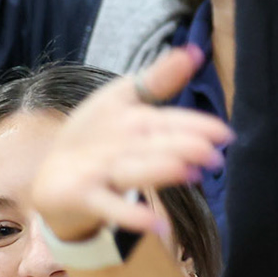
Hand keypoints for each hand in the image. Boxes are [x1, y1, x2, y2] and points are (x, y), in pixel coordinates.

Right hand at [29, 45, 232, 240]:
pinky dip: (130, 215)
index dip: (192, 125)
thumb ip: (159, 79)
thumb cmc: (97, 137)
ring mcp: (98, 170)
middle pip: (150, 144)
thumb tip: (196, 50)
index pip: (164, 120)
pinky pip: (110, 207)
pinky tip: (157, 226)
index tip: (224, 134)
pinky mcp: (84, 195)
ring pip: (130, 171)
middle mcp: (115, 142)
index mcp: (129, 117)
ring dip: (155, 170)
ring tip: (186, 173)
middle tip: (213, 154)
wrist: (53, 176)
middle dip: (179, 146)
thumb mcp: (123, 102)